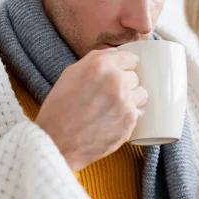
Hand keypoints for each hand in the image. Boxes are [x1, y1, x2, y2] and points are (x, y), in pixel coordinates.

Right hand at [35, 48, 147, 171]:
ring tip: (113, 107)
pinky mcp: (130, 121)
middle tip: (108, 94)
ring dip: (131, 99)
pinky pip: (137, 112)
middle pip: (135, 76)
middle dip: (124, 83)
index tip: (118, 73)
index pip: (129, 58)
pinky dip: (126, 116)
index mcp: (101, 65)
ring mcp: (125, 102)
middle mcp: (116, 81)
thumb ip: (96, 60)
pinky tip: (111, 120)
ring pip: (141, 94)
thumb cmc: (59, 108)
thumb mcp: (71, 74)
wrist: (57, 142)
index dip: (122, 66)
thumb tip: (115, 55)